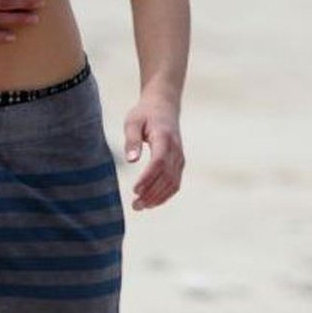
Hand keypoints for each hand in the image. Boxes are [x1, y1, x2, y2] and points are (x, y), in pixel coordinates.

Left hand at [123, 95, 183, 210]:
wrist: (163, 106)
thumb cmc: (145, 113)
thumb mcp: (132, 122)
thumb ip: (132, 140)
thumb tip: (131, 160)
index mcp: (164, 138)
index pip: (159, 162)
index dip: (148, 178)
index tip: (135, 190)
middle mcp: (176, 150)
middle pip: (167, 177)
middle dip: (151, 194)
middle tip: (135, 205)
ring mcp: (180, 157)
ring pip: (173, 183)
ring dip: (158, 197)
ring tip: (140, 206)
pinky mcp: (179, 163)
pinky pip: (175, 182)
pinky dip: (165, 194)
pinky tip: (152, 202)